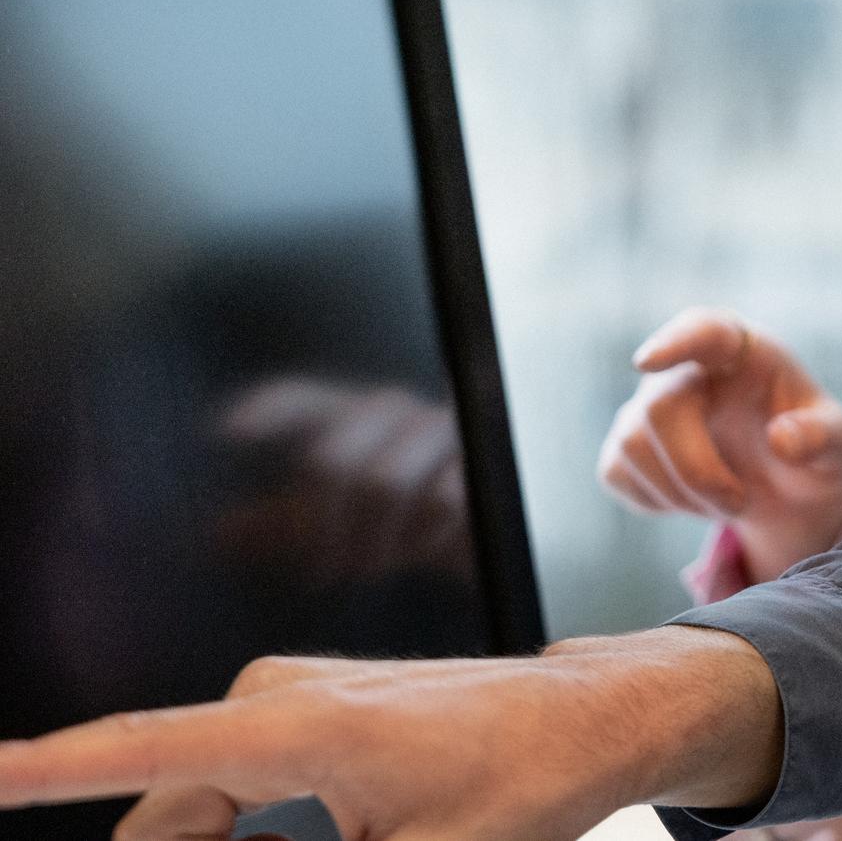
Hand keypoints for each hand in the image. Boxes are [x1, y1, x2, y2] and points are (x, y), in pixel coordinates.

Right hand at [0, 628, 782, 840]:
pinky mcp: (303, 717)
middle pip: (163, 818)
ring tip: (364, 832)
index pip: (137, 751)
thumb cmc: (526, 780)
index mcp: (299, 728)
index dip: (43, 769)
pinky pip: (228, 794)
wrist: (595, 715)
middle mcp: (278, 697)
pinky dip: (233, 838)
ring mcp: (288, 699)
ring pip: (194, 813)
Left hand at [218, 379, 472, 583]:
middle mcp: (398, 416)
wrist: (491, 529)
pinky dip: (423, 537)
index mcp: (357, 419)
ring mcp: (445, 434)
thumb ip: (282, 523)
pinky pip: (443, 501)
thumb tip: (219, 535)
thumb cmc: (404, 519)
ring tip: (365, 569)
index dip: (269, 412)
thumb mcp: (340, 522)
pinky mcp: (485, 463)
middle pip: (334, 456)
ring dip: (369, 541)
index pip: (304, 402)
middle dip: (318, 525)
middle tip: (318, 571)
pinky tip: (421, 552)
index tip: (224, 433)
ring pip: (385, 483)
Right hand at [599, 311, 841, 580]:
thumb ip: (823, 437)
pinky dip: (658, 502)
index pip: (706, 330)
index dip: (676, 342)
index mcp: (745, 350)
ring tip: (729, 499)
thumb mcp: (838, 447)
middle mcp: (689, 368)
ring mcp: (650, 403)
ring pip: (633, 444)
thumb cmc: (814, 452)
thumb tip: (783, 438)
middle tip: (739, 504)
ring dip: (683, 493)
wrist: (788, 493)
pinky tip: (695, 499)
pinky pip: (616, 473)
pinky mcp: (625, 444)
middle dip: (698, 471)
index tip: (648, 361)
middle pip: (662, 408)